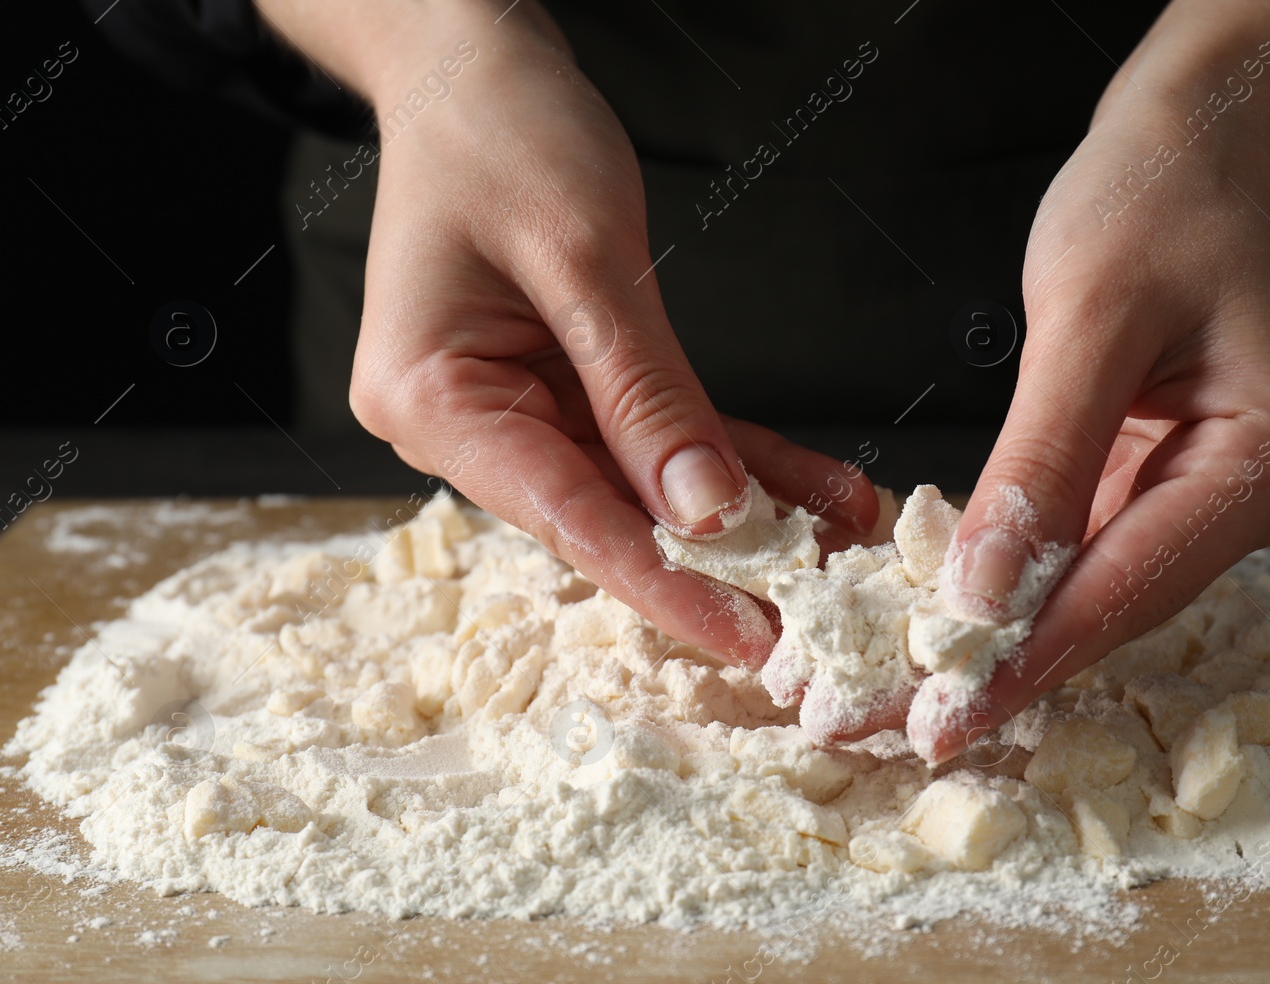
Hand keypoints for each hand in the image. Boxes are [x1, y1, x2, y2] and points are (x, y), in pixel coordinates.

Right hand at [263, 0, 880, 666]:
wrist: (470, 62)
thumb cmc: (501, 130)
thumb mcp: (585, 259)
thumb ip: (645, 394)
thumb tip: (706, 512)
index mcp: (430, 398)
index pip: (566, 515)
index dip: (664, 583)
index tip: (747, 636)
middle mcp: (460, 421)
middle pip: (604, 514)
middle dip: (717, 560)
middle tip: (815, 615)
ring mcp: (509, 406)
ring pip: (642, 483)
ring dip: (743, 509)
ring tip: (839, 541)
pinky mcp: (556, 385)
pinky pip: (654, 434)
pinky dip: (729, 456)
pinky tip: (810, 485)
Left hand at [906, 60, 1269, 763]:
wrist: (1196, 139)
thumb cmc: (1156, 198)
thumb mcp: (1088, 320)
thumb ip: (1041, 462)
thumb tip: (985, 596)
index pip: (1135, 580)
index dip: (1033, 655)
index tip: (945, 720)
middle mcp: (1263, 490)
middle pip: (1123, 601)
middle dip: (1013, 663)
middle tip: (911, 729)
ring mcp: (1221, 487)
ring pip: (1105, 585)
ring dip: (1011, 634)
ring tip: (917, 692)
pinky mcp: (1173, 474)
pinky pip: (1093, 543)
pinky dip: (1025, 579)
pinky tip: (956, 618)